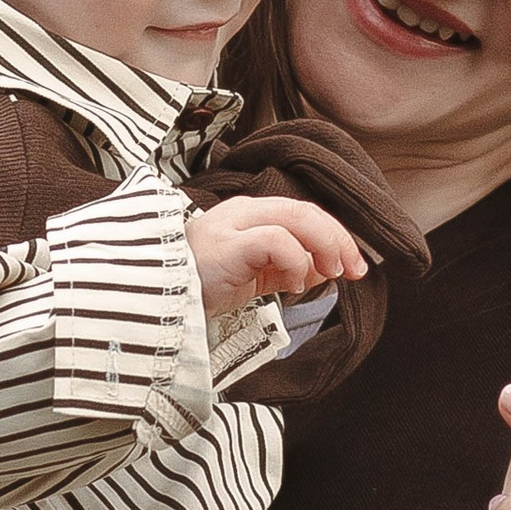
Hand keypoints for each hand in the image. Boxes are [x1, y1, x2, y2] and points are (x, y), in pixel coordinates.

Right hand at [185, 193, 368, 321]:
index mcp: (249, 215)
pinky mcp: (230, 244)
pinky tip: (295, 284)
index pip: (303, 213)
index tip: (355, 265)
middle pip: (306, 211)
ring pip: (297, 217)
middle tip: (355, 269)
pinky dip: (296, 260)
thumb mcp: (255, 276)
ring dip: (324, 246)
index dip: (335, 236)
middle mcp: (244, 212)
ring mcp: (235, 225)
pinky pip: (277, 240)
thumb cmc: (199, 286)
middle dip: (338, 239)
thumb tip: (329, 269)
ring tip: (331, 274)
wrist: (155, 298)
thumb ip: (289, 268)